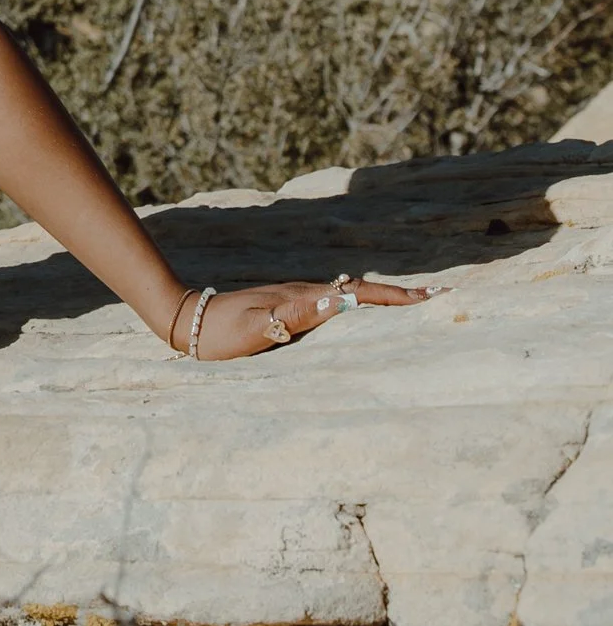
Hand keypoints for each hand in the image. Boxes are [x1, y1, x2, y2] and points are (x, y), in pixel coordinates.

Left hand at [176, 275, 427, 358]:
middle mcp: (305, 295)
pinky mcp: (290, 308)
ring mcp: (298, 300)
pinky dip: (359, 307)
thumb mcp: (255, 327)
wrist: (189, 319)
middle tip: (437, 297)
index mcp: (303, 300)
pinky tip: (366, 313)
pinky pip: (335, 305)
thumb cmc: (221, 332)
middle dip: (399, 296)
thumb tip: (335, 301)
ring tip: (414, 305)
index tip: (429, 297)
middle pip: (361, 293)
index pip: (357, 296)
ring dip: (382, 301)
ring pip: (350, 297)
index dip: (394, 298)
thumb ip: (292, 316)